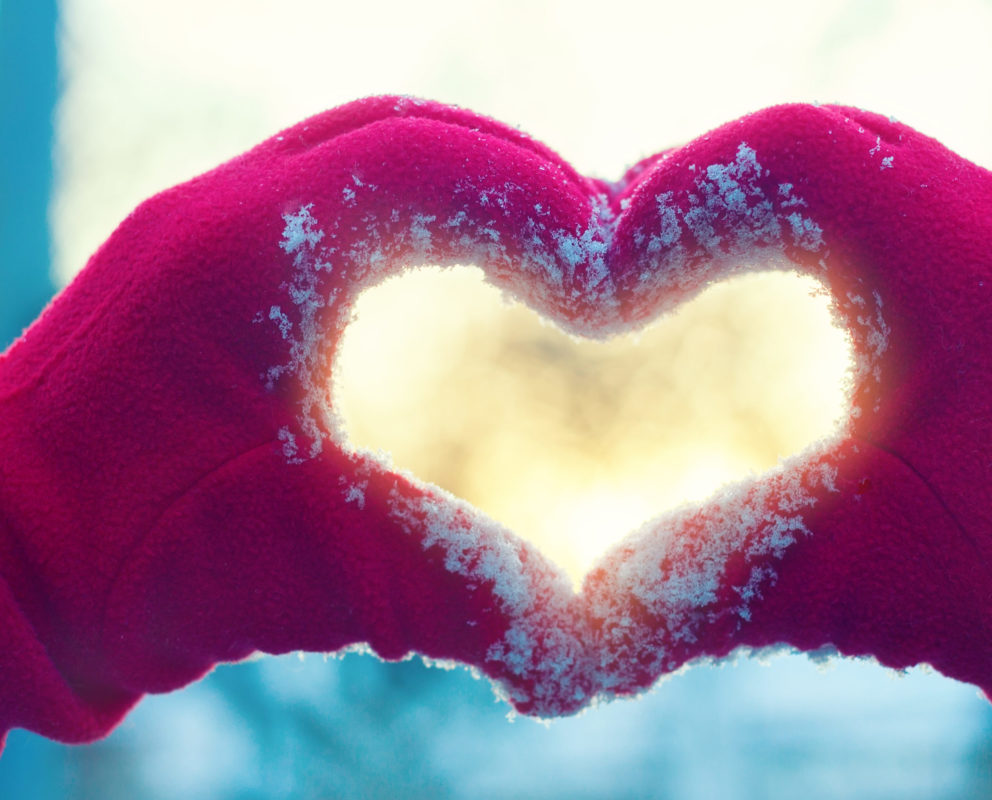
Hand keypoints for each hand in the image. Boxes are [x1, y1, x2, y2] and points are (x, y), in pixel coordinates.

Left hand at [0, 97, 614, 742]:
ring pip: (364, 154)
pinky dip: (411, 212)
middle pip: (402, 133)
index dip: (536, 200)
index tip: (602, 271)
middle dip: (513, 176)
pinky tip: (453, 270)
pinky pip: (330, 195)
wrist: (2, 573)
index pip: (423, 164)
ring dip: (462, 187)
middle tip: (589, 245)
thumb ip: (450, 595)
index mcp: (243, 252)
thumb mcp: (309, 577)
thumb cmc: (128, 571)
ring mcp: (204, 226)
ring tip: (544, 250)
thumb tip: (584, 644)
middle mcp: (219, 210)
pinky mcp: (202, 262)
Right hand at [581, 105, 991, 798]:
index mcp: (966, 267)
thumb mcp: (859, 587)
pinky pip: (910, 214)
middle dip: (705, 197)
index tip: (605, 276)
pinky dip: (828, 241)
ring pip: (868, 174)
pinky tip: (783, 300)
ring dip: (768, 213)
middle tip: (622, 257)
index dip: (673, 200)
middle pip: (822, 149)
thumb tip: (569, 637)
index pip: (791, 159)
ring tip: (678, 268)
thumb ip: (706, 589)